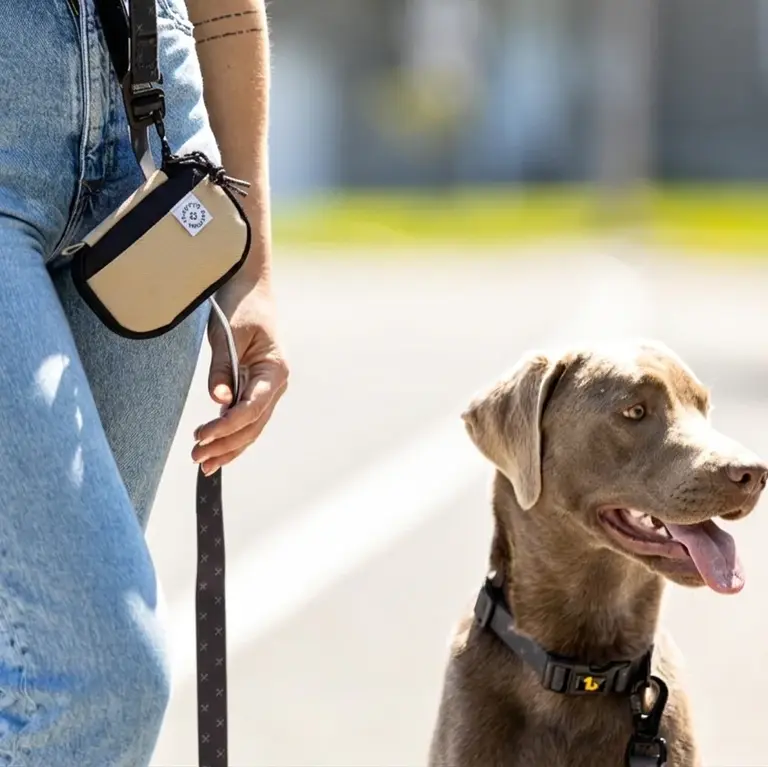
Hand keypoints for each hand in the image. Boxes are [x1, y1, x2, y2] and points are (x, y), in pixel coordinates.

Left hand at [192, 276, 287, 474]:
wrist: (250, 290)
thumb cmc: (241, 307)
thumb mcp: (228, 334)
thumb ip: (223, 369)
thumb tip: (220, 401)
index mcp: (275, 370)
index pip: (252, 408)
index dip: (227, 426)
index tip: (202, 436)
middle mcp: (275, 384)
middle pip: (253, 425)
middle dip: (225, 444)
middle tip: (197, 457)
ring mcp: (267, 389)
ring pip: (251, 428)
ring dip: (228, 447)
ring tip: (203, 463)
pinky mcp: (254, 389)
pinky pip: (246, 419)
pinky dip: (232, 436)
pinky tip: (216, 452)